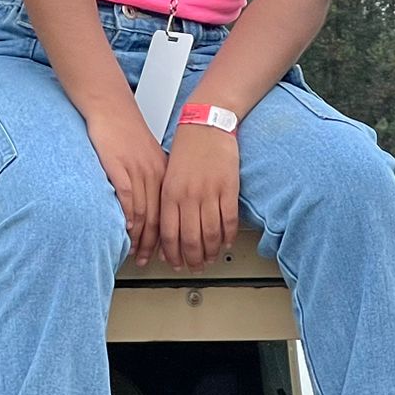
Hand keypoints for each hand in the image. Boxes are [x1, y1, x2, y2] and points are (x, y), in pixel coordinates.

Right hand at [88, 107, 167, 265]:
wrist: (111, 107)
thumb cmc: (124, 130)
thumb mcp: (146, 155)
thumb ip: (150, 177)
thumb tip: (149, 202)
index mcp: (163, 172)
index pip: (169, 212)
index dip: (167, 235)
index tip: (163, 250)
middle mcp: (155, 174)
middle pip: (159, 217)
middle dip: (155, 243)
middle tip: (149, 260)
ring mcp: (138, 172)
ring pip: (145, 213)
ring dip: (141, 238)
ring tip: (136, 253)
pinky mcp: (121, 169)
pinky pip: (129, 200)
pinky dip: (129, 219)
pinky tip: (126, 231)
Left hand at [160, 124, 239, 269]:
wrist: (205, 126)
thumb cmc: (186, 150)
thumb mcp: (167, 177)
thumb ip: (167, 203)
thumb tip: (165, 231)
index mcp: (169, 194)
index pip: (169, 234)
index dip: (172, 254)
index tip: (174, 264)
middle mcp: (187, 196)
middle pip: (190, 239)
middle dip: (192, 259)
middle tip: (195, 268)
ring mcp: (209, 193)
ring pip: (210, 234)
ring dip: (210, 252)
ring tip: (210, 260)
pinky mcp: (228, 189)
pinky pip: (228, 220)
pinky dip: (228, 236)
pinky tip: (226, 243)